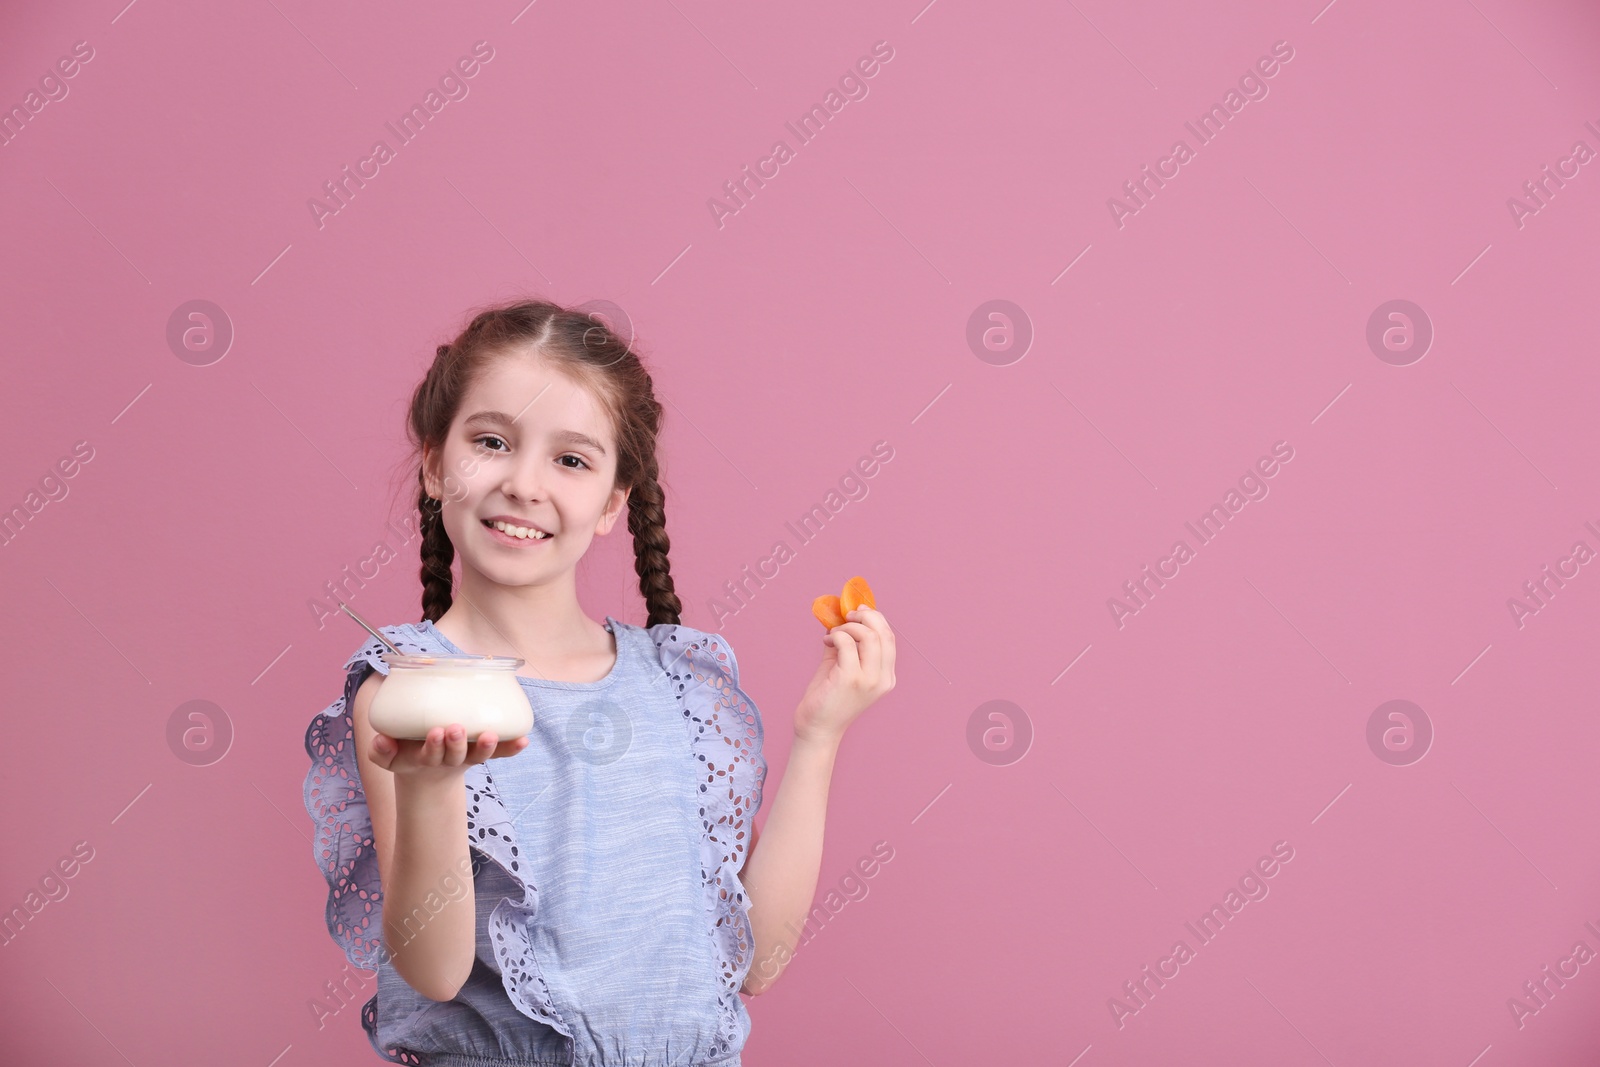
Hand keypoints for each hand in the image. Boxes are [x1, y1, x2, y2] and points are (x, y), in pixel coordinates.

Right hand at [368, 724, 528, 783]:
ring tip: (490, 734)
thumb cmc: (405, 752)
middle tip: (456, 729)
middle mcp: (449, 758)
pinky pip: (499, 753)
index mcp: (426, 757)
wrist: (425, 770)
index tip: (435, 732)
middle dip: (456, 743)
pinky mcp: (481, 753)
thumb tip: (380, 740)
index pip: (430, 754)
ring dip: (485, 746)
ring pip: (478, 754)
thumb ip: (380, 749)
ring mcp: (467, 756)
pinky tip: (523, 740)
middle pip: (455, 754)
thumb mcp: (387, 755)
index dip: (434, 746)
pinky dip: (511, 748)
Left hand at [794, 607, 895, 746]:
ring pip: (868, 635)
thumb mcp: (844, 665)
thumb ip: (848, 643)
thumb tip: (842, 615)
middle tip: (846, 616)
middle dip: (865, 617)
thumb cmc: (829, 696)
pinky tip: (826, 641)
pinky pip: (846, 643)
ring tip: (833, 634)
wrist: (817, 728)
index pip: (890, 638)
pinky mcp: (850, 679)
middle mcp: (883, 679)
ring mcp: (868, 680)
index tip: (858, 611)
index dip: (875, 618)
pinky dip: (835, 635)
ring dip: (847, 627)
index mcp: (886, 677)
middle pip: (884, 633)